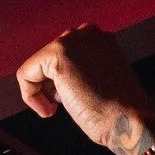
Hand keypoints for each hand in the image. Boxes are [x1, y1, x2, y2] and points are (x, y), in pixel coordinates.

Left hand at [17, 25, 154, 152]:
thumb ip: (81, 70)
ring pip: (37, 65)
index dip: (62, 81)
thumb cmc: (119, 112)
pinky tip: (50, 110)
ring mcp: (74, 41)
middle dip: (51, 83)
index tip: (71, 98)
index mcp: (102, 40)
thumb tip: (55, 77)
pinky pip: (26, 74)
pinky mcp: (59, 54)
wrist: (129, 121)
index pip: (66, 54)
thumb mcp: (100, 81)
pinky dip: (31, 95)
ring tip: (59, 107)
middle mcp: (88, 33)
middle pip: (49, 57)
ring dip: (42, 90)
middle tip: (64, 103)